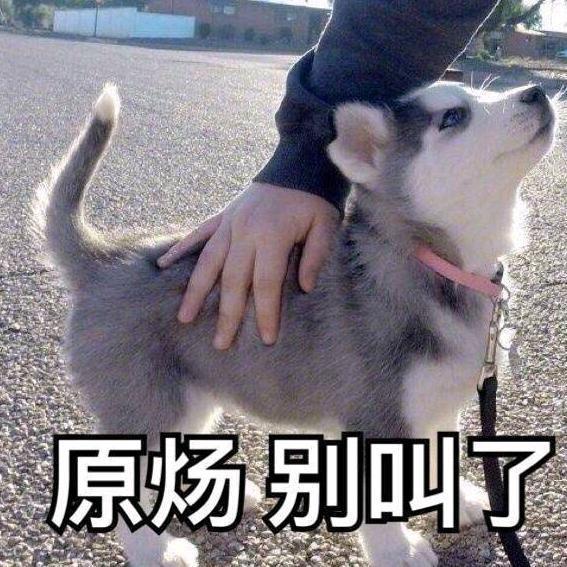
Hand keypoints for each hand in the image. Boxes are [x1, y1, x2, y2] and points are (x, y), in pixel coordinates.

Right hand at [157, 182, 338, 349]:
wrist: (300, 161)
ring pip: (208, 262)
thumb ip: (315, 257)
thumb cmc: (316, 197)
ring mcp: (230, 223)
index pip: (266, 284)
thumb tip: (304, 288)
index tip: (266, 338)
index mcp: (271, 236)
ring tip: (184, 317)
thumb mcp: (325, 226)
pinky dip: (181, 248)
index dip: (266, 313)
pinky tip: (163, 264)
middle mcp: (244, 232)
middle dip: (227, 315)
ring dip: (196, 291)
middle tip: (221, 344)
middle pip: (232, 281)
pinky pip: (198, 234)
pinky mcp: (223, 215)